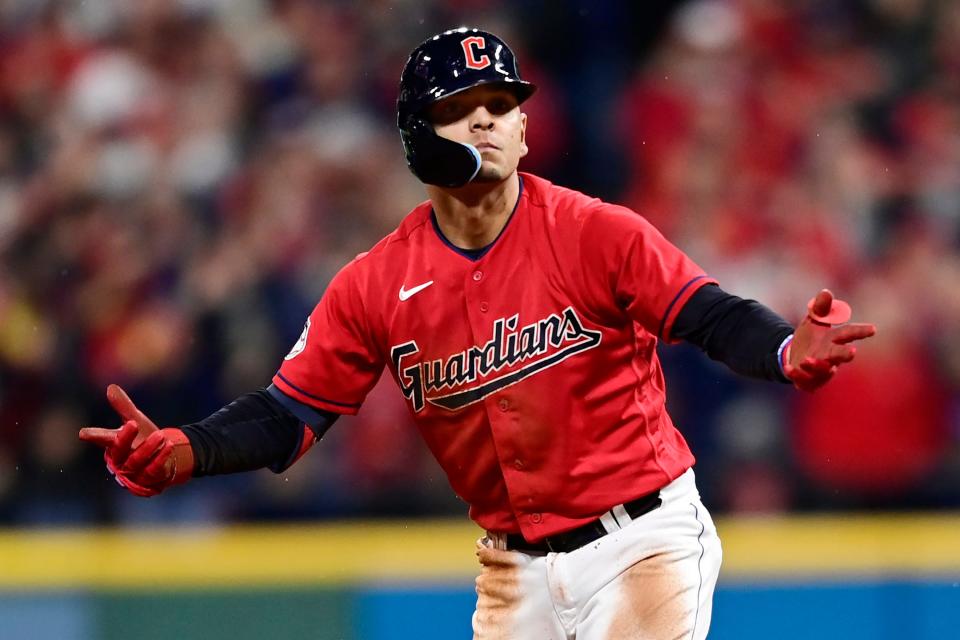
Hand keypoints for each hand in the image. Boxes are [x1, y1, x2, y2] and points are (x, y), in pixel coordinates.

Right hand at [78, 384, 193, 496]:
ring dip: (148, 448)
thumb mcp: (136, 420)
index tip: (84, 433)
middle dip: (124, 438)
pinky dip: (160, 459)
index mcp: (113, 445)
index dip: (94, 436)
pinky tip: (168, 446)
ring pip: (136, 461)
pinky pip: (152, 470)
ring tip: (160, 434)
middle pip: (118, 451)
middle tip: (132, 423)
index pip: (102, 439)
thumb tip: (111, 387)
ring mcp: (133, 472)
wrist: (164, 457)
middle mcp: (120, 460)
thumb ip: (124, 407)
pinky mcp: (147, 479)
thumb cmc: (143, 437)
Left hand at [783, 289, 876, 392]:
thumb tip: (826, 292)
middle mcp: (829, 355)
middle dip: (845, 354)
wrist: (794, 356)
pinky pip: (802, 379)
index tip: (873, 329)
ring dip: (815, 365)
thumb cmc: (810, 338)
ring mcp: (819, 370)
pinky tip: (788, 368)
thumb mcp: (813, 321)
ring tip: (806, 359)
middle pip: (839, 354)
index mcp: (833, 340)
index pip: (848, 333)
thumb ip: (819, 309)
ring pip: (821, 370)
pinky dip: (796, 375)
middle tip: (852, 352)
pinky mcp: (807, 380)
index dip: (860, 332)